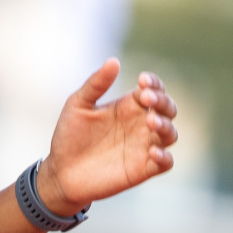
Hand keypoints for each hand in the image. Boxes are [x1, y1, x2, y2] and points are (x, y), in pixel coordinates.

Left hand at [38, 58, 178, 214]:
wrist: (61, 171)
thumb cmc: (69, 135)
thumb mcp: (78, 104)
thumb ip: (96, 84)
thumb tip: (114, 61)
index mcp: (128, 106)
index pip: (153, 89)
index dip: (154, 83)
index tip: (142, 81)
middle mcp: (140, 124)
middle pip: (168, 109)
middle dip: (163, 102)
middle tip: (147, 99)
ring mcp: (143, 147)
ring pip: (171, 134)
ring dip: (166, 126)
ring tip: (150, 122)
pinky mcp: (143, 169)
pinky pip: (166, 162)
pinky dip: (165, 156)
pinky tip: (153, 151)